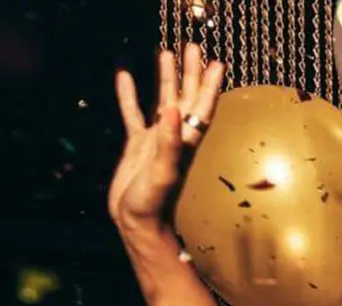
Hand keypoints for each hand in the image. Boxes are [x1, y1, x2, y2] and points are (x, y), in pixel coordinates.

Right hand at [110, 45, 225, 232]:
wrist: (136, 221)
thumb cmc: (154, 203)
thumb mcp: (163, 172)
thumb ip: (170, 143)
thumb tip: (173, 111)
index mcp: (186, 142)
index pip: (202, 108)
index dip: (210, 86)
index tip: (217, 63)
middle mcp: (175, 138)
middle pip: (185, 97)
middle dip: (190, 73)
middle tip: (193, 47)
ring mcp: (156, 140)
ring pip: (162, 101)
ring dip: (165, 78)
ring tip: (165, 52)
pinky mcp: (137, 145)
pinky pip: (133, 114)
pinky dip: (129, 95)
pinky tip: (124, 76)